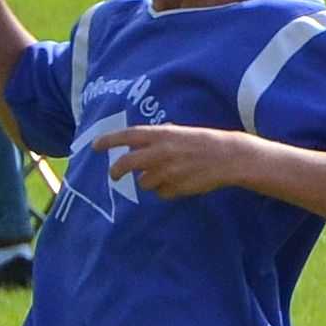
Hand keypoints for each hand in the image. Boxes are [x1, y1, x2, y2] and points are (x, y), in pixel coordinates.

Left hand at [89, 122, 267, 198]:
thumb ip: (161, 137)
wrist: (230, 157)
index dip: (108, 141)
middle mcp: (160, 152)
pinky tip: (180, 182)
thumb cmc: (206, 142)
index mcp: (161, 134)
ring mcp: (167, 171)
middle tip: (114, 175)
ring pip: (144, 182)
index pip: (127, 136)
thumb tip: (141, 143)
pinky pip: (161, 192)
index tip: (95, 146)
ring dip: (150, 180)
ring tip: (168, 175)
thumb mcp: (181, 132)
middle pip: (127, 164)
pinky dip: (166, 190)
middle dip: (116, 170)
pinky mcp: (175, 187)